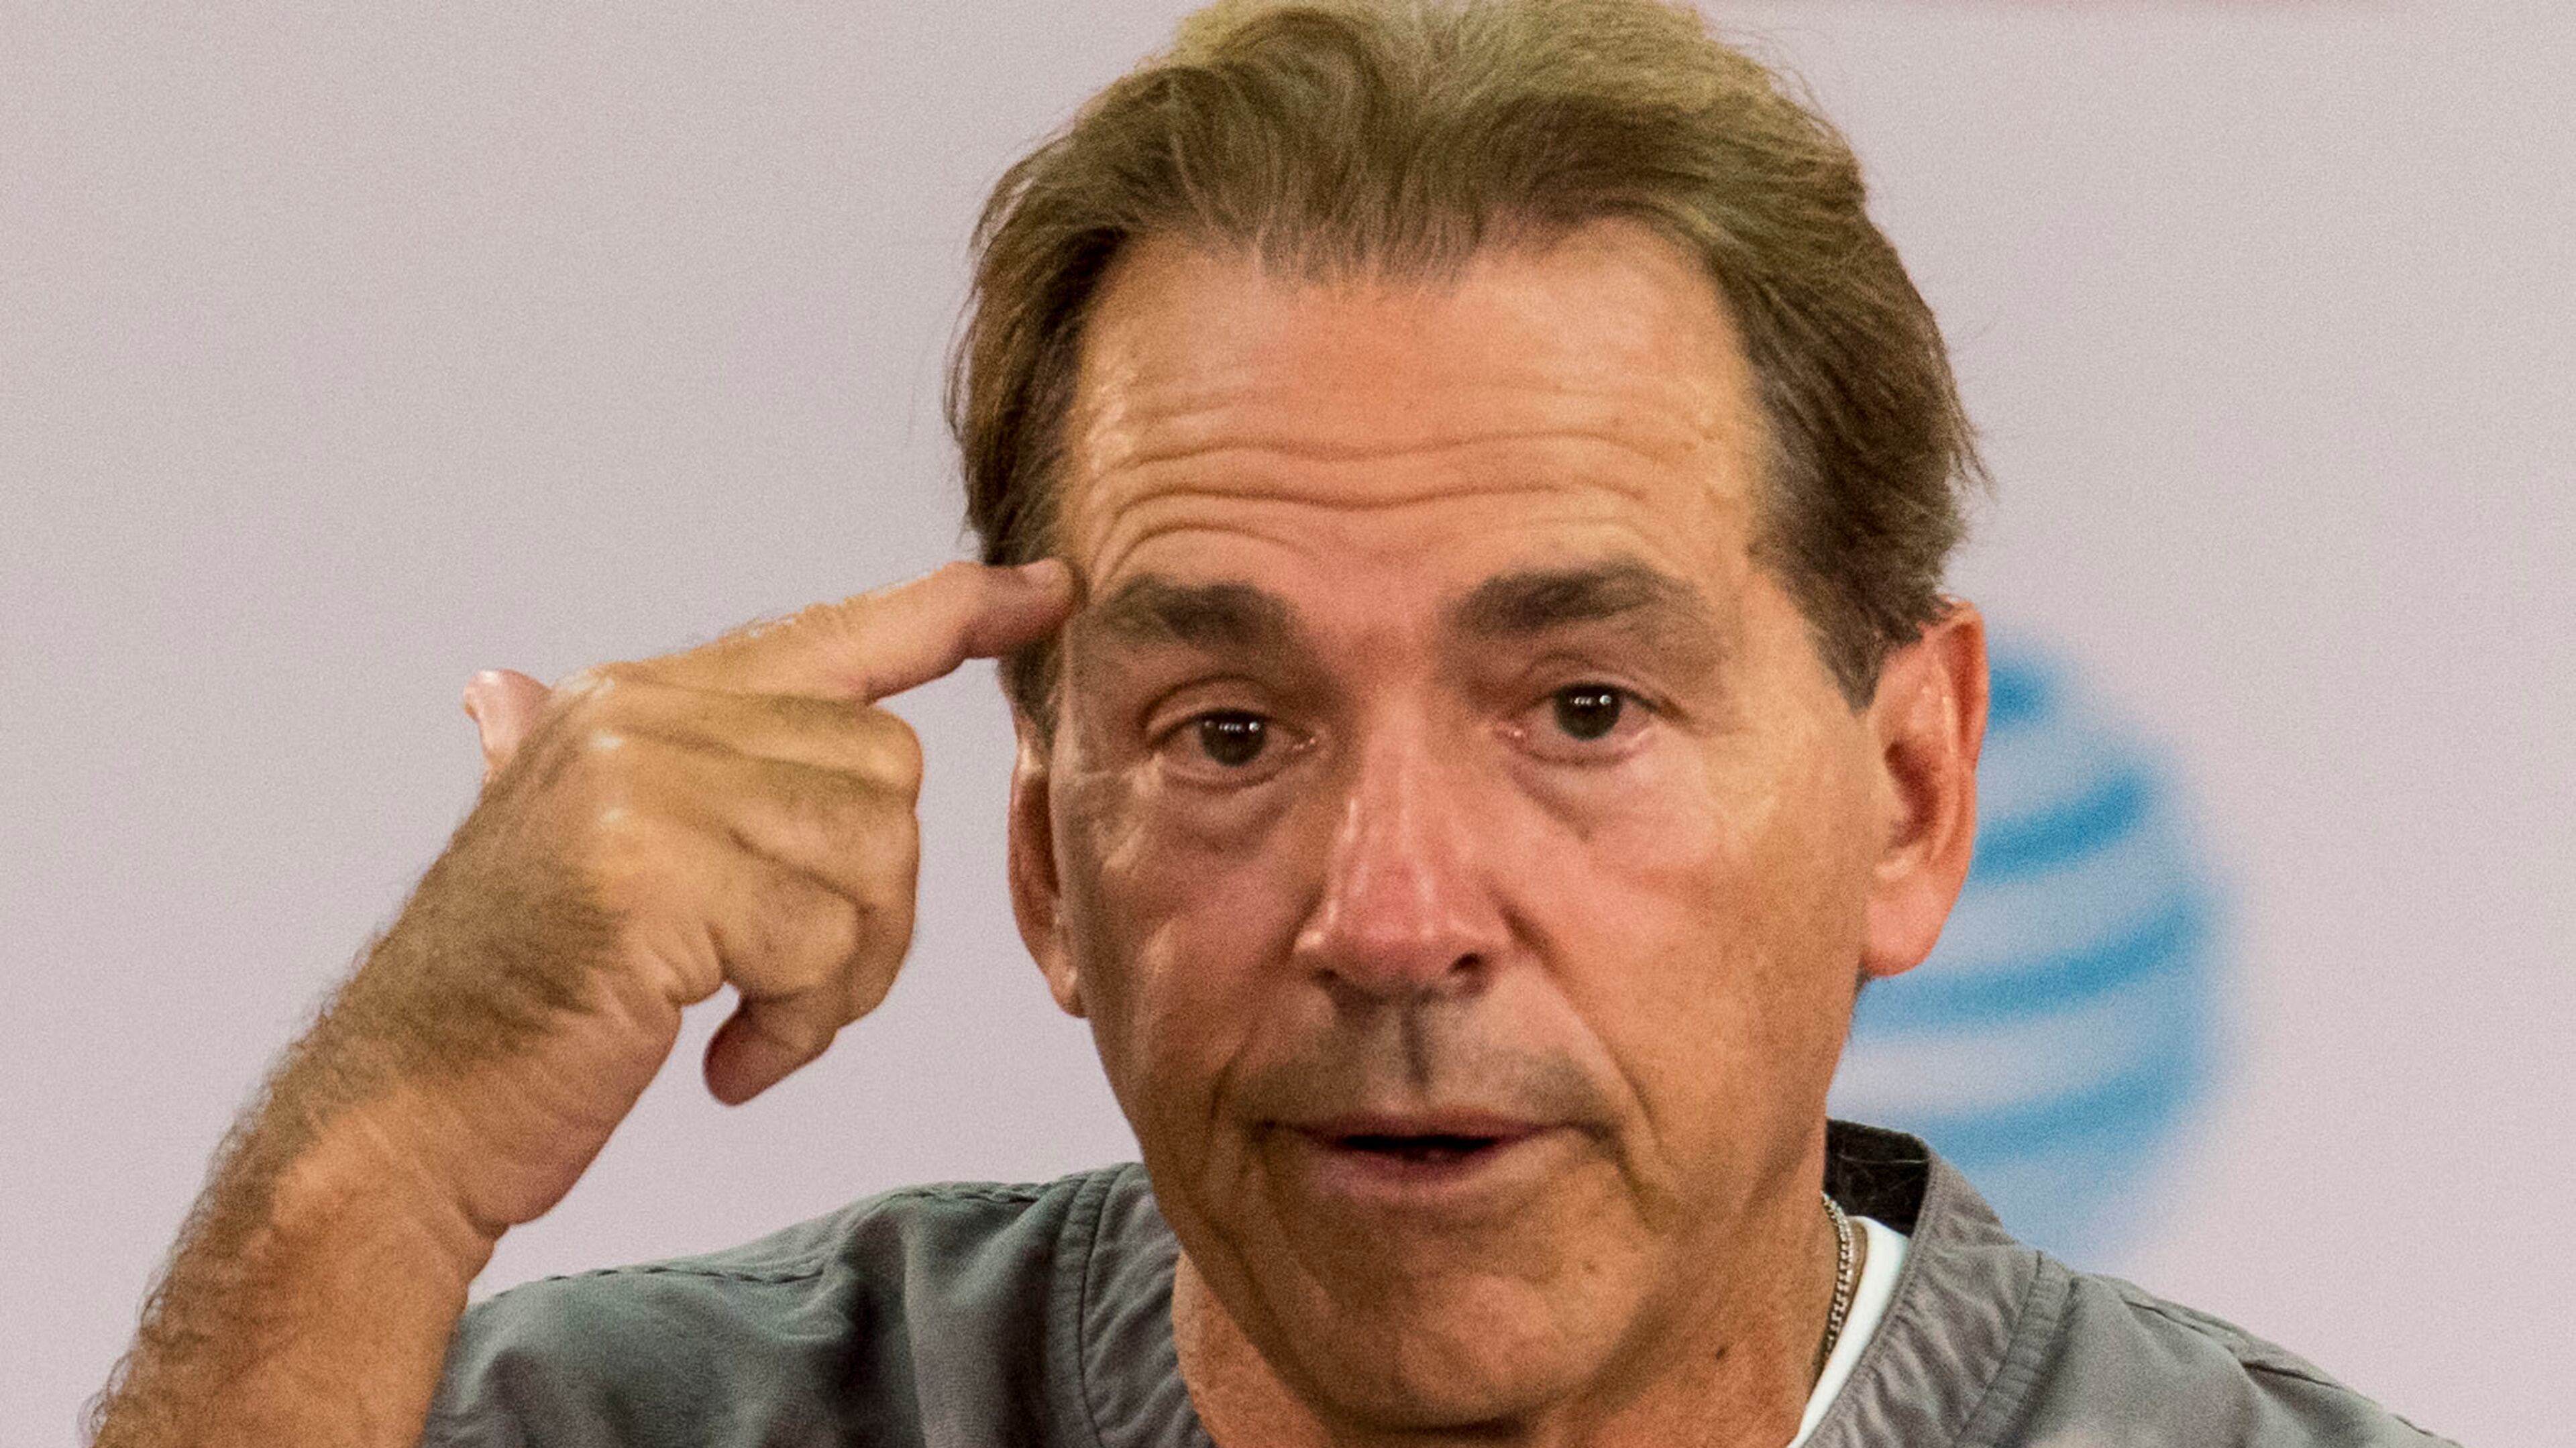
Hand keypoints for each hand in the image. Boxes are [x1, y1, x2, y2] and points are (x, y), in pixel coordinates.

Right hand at [357, 559, 1074, 1233]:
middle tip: (790, 992)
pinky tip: (725, 1062)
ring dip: (840, 977)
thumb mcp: (561, 854)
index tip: (1045, 594)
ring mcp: (647, 786)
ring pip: (873, 859)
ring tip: (749, 1023)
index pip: (836, 633)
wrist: (401, 1114)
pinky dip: (802, 1024)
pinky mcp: (656, 875)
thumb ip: (583, 774)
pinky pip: (826, 944)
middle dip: (875, 909)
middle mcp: (645, 718)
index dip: (952, 612)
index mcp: (638, 702)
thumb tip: (502, 691)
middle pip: (889, 776)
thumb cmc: (504, 1002)